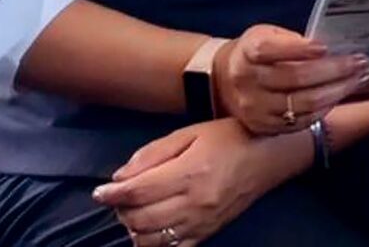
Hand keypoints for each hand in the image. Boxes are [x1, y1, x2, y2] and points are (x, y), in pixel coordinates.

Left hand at [92, 119, 304, 244]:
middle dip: (121, 209)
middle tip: (119, 196)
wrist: (269, 155)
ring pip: (151, 240)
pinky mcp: (207, 233)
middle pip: (140, 219)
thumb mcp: (191, 132)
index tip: (100, 191)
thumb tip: (121, 176)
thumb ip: (154, 154)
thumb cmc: (230, 136)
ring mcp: (201, 222)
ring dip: (134, 227)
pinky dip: (153, 243)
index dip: (113, 193)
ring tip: (134, 210)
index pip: (138, 191)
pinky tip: (151, 228)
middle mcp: (194, 202)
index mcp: (189, 173)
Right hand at [213, 25, 368, 134]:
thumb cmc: (254, 51)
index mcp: (248, 52)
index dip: (299, 49)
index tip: (325, 47)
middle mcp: (248, 81)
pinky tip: (340, 96)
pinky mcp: (263, 126)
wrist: (225, 81)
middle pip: (296, 78)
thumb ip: (291, 40)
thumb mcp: (266, 34)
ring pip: (303, 103)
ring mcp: (255, 108)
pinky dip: (324, 109)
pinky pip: (300, 122)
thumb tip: (327, 47)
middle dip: (334, 71)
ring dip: (337, 91)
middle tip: (360, 63)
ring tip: (359, 79)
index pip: (271, 50)